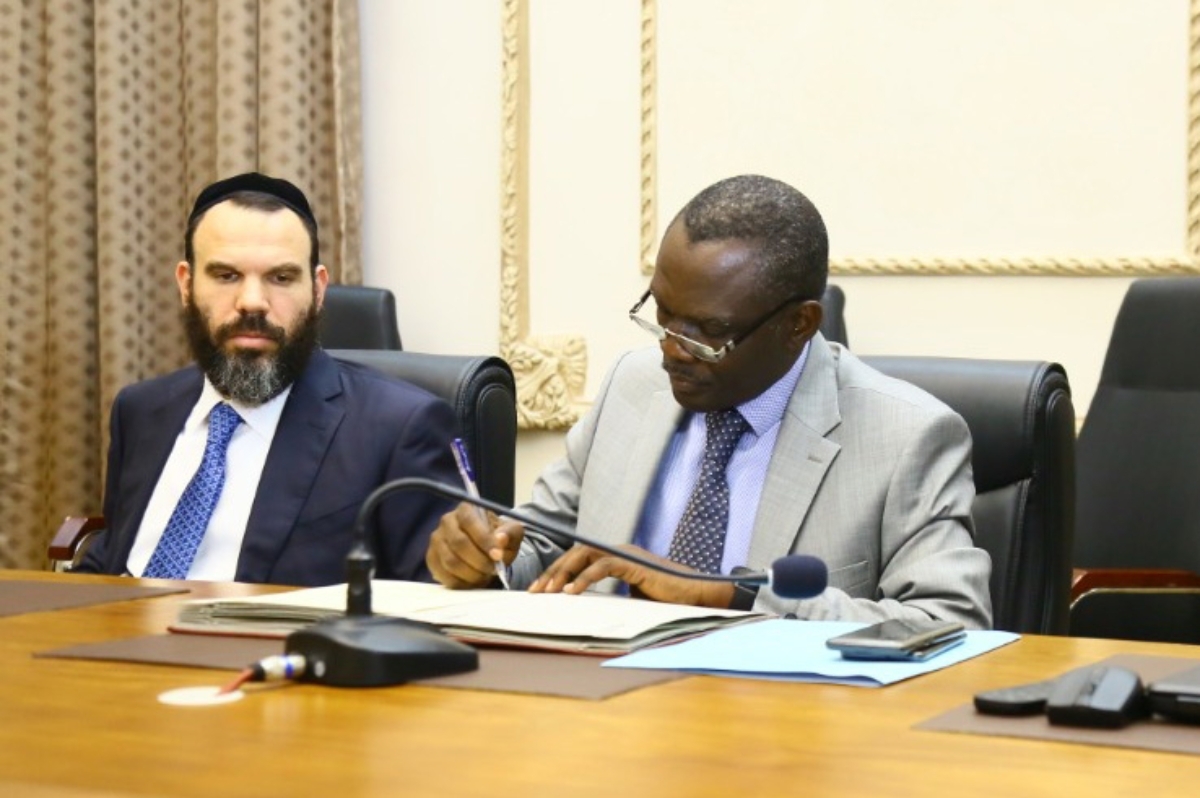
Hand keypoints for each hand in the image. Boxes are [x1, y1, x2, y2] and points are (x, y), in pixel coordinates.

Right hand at [427, 503, 524, 588]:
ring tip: (484, 576)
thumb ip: (510, 533)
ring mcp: (436, 540)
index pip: (470, 522)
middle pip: (459, 543)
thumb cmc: (498, 538)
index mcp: (466, 509)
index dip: (484, 540)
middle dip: (479, 561)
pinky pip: (443, 575)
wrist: (485, 549)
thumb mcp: (511, 532)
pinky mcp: (431, 558)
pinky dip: (460, 582)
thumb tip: (500, 539)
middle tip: (493, 570)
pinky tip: (472, 581)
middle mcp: (447, 521)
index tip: (498, 556)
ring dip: (471, 574)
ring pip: (450, 561)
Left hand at [528, 544, 735, 608]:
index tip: (539, 591)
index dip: (556, 573)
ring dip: (563, 574)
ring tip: (548, 592)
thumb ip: (608, 596)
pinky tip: (571, 593)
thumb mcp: (628, 597)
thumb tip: (584, 608)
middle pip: (574, 554)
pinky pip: (602, 567)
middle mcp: (616, 551)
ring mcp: (624, 555)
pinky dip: (584, 579)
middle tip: (535, 592)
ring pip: (584, 556)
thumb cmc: (664, 598)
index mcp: (613, 557)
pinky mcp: (632, 563)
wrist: (693, 594)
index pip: (577, 559)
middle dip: (552, 572)